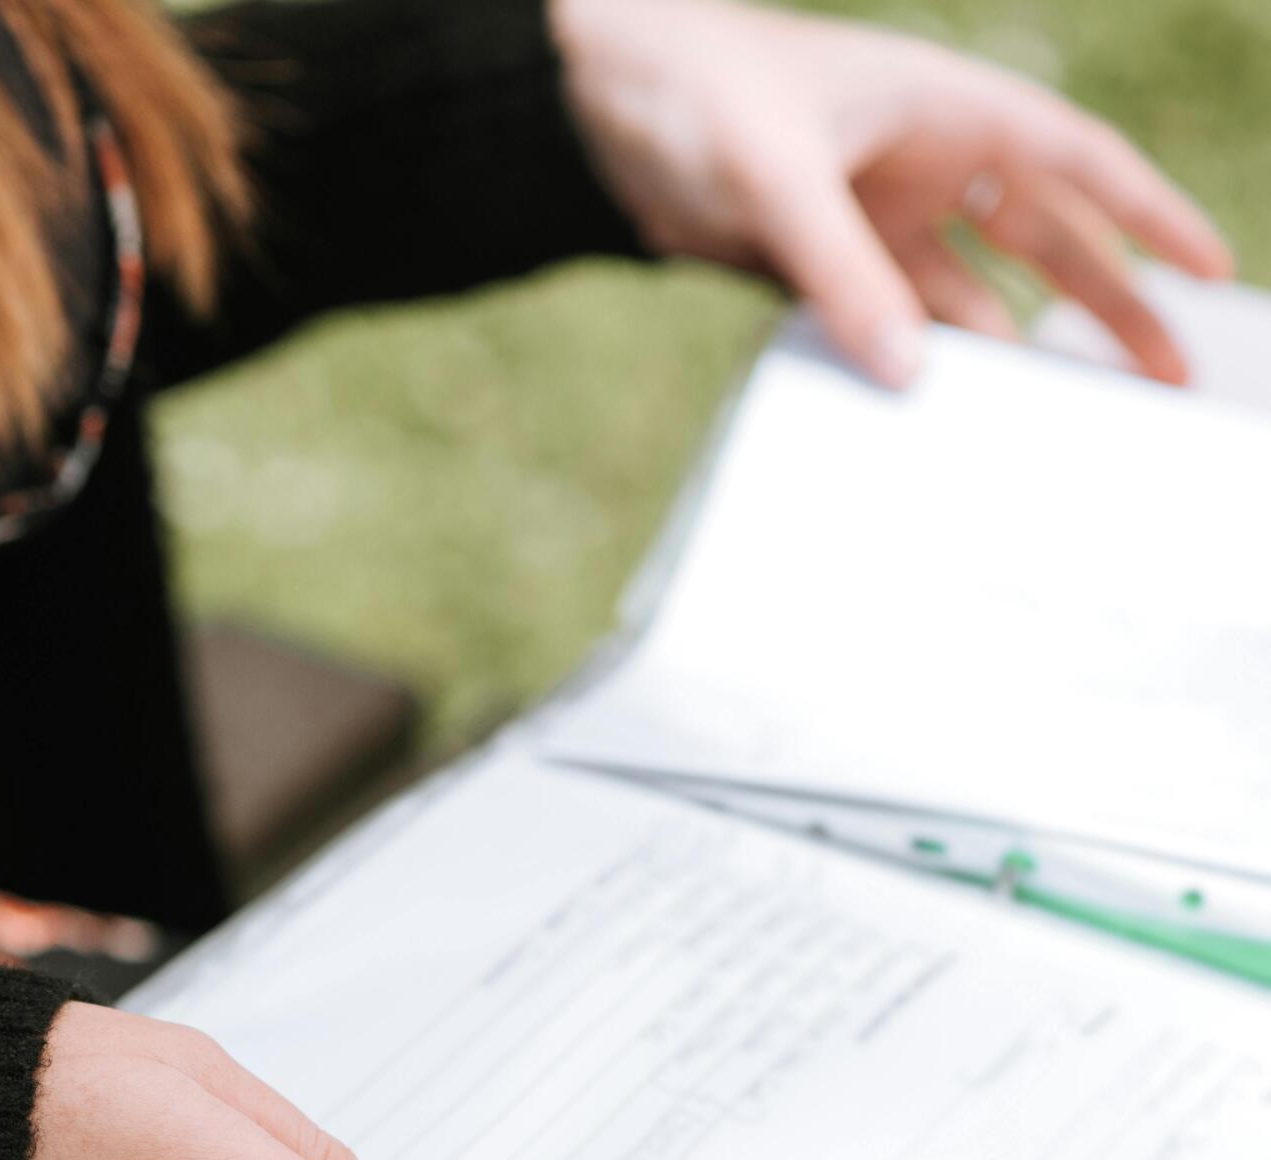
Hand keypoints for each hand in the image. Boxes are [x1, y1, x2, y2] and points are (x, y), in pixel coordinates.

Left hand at [552, 0, 1230, 386]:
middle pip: (1047, 243)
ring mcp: (877, 217)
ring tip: (1064, 429)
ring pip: (975, 297)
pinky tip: (949, 421)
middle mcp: (926, 161)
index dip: (1151, 217)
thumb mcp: (773, 175)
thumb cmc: (689, 91)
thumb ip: (842, 272)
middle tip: (1164, 383)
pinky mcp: (825, 265)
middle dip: (1110, 308)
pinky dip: (919, 370)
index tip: (1211, 274)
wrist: (591, 100)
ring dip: (1015, 357)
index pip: (1076, 162)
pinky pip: (892, 326)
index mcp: (944, 107)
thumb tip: (908, 375)